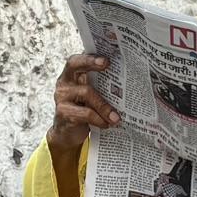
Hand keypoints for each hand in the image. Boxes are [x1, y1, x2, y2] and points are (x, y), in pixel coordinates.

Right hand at [47, 54, 118, 196]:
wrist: (65, 140)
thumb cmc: (85, 115)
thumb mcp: (94, 102)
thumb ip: (105, 90)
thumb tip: (134, 85)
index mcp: (72, 76)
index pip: (76, 60)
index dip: (88, 57)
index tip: (105, 57)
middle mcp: (64, 85)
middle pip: (75, 69)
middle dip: (92, 68)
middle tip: (108, 68)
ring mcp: (62, 100)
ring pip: (84, 95)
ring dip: (103, 105)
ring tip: (117, 117)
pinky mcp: (64, 118)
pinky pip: (83, 115)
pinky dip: (98, 119)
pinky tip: (109, 125)